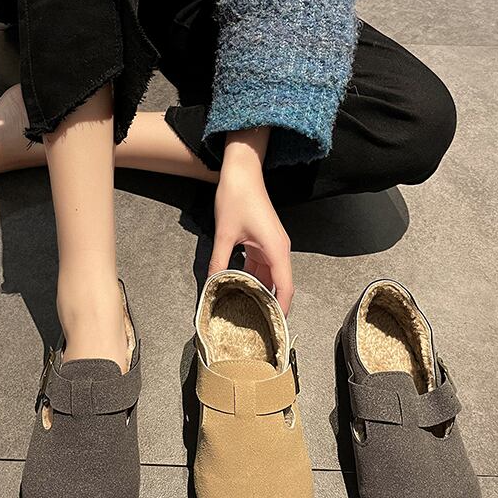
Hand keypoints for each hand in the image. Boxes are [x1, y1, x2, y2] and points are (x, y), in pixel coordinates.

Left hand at [209, 166, 294, 313]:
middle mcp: (279, 249)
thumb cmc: (237, 197)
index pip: (285, 286)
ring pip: (269, 277)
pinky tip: (240, 289)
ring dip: (260, 291)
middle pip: (279, 284)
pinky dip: (254, 279)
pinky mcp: (264, 242)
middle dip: (270, 304)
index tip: (276, 326)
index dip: (282, 308)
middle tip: (258, 324)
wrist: (242, 171)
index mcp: (276, 249)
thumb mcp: (224, 233)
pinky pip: (262, 267)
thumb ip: (219, 261)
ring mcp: (272, 246)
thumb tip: (211, 284)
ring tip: (247, 310)